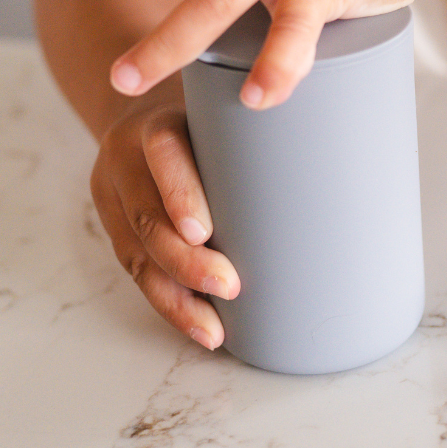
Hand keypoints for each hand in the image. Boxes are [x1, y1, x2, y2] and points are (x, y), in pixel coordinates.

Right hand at [91, 77, 238, 348]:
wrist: (147, 119)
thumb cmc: (211, 125)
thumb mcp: (228, 118)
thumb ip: (260, 139)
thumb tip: (332, 179)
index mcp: (160, 120)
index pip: (163, 150)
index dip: (180, 192)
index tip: (205, 232)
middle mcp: (127, 156)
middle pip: (147, 215)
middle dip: (185, 261)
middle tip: (229, 286)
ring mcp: (114, 194)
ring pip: (137, 254)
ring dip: (177, 297)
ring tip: (213, 328)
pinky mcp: (114, 226)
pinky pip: (137, 271)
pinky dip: (169, 301)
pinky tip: (198, 324)